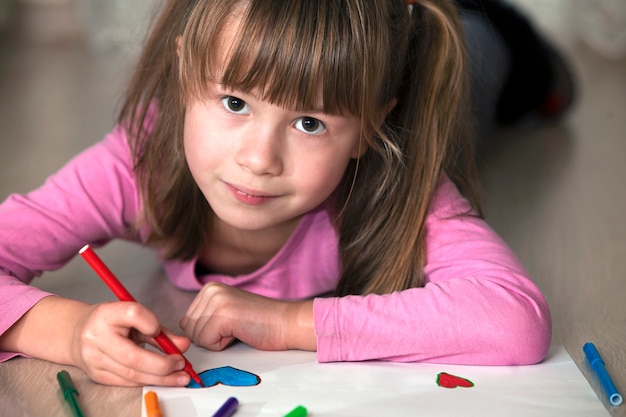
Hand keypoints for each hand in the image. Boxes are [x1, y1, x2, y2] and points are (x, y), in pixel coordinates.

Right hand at [71, 301, 191, 386]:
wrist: (75, 333)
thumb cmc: (111, 322)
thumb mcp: (134, 318)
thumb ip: (160, 330)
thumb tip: (184, 345)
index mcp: (107, 314)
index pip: (132, 314)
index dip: (150, 322)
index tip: (158, 328)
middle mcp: (97, 337)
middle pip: (133, 356)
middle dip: (162, 364)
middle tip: (181, 363)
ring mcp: (94, 359)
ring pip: (132, 374)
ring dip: (161, 378)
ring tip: (179, 376)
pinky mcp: (96, 375)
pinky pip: (127, 381)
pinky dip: (148, 380)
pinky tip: (162, 379)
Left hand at [179, 283, 315, 351]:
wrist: (285, 323)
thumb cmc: (259, 323)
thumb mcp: (225, 312)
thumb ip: (204, 316)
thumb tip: (181, 329)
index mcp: (209, 288)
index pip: (187, 322)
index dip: (207, 332)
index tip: (229, 325)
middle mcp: (210, 290)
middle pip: (189, 330)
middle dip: (211, 337)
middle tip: (235, 327)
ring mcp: (216, 301)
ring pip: (196, 337)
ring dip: (217, 341)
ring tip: (238, 328)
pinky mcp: (223, 314)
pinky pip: (207, 342)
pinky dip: (223, 345)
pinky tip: (240, 332)